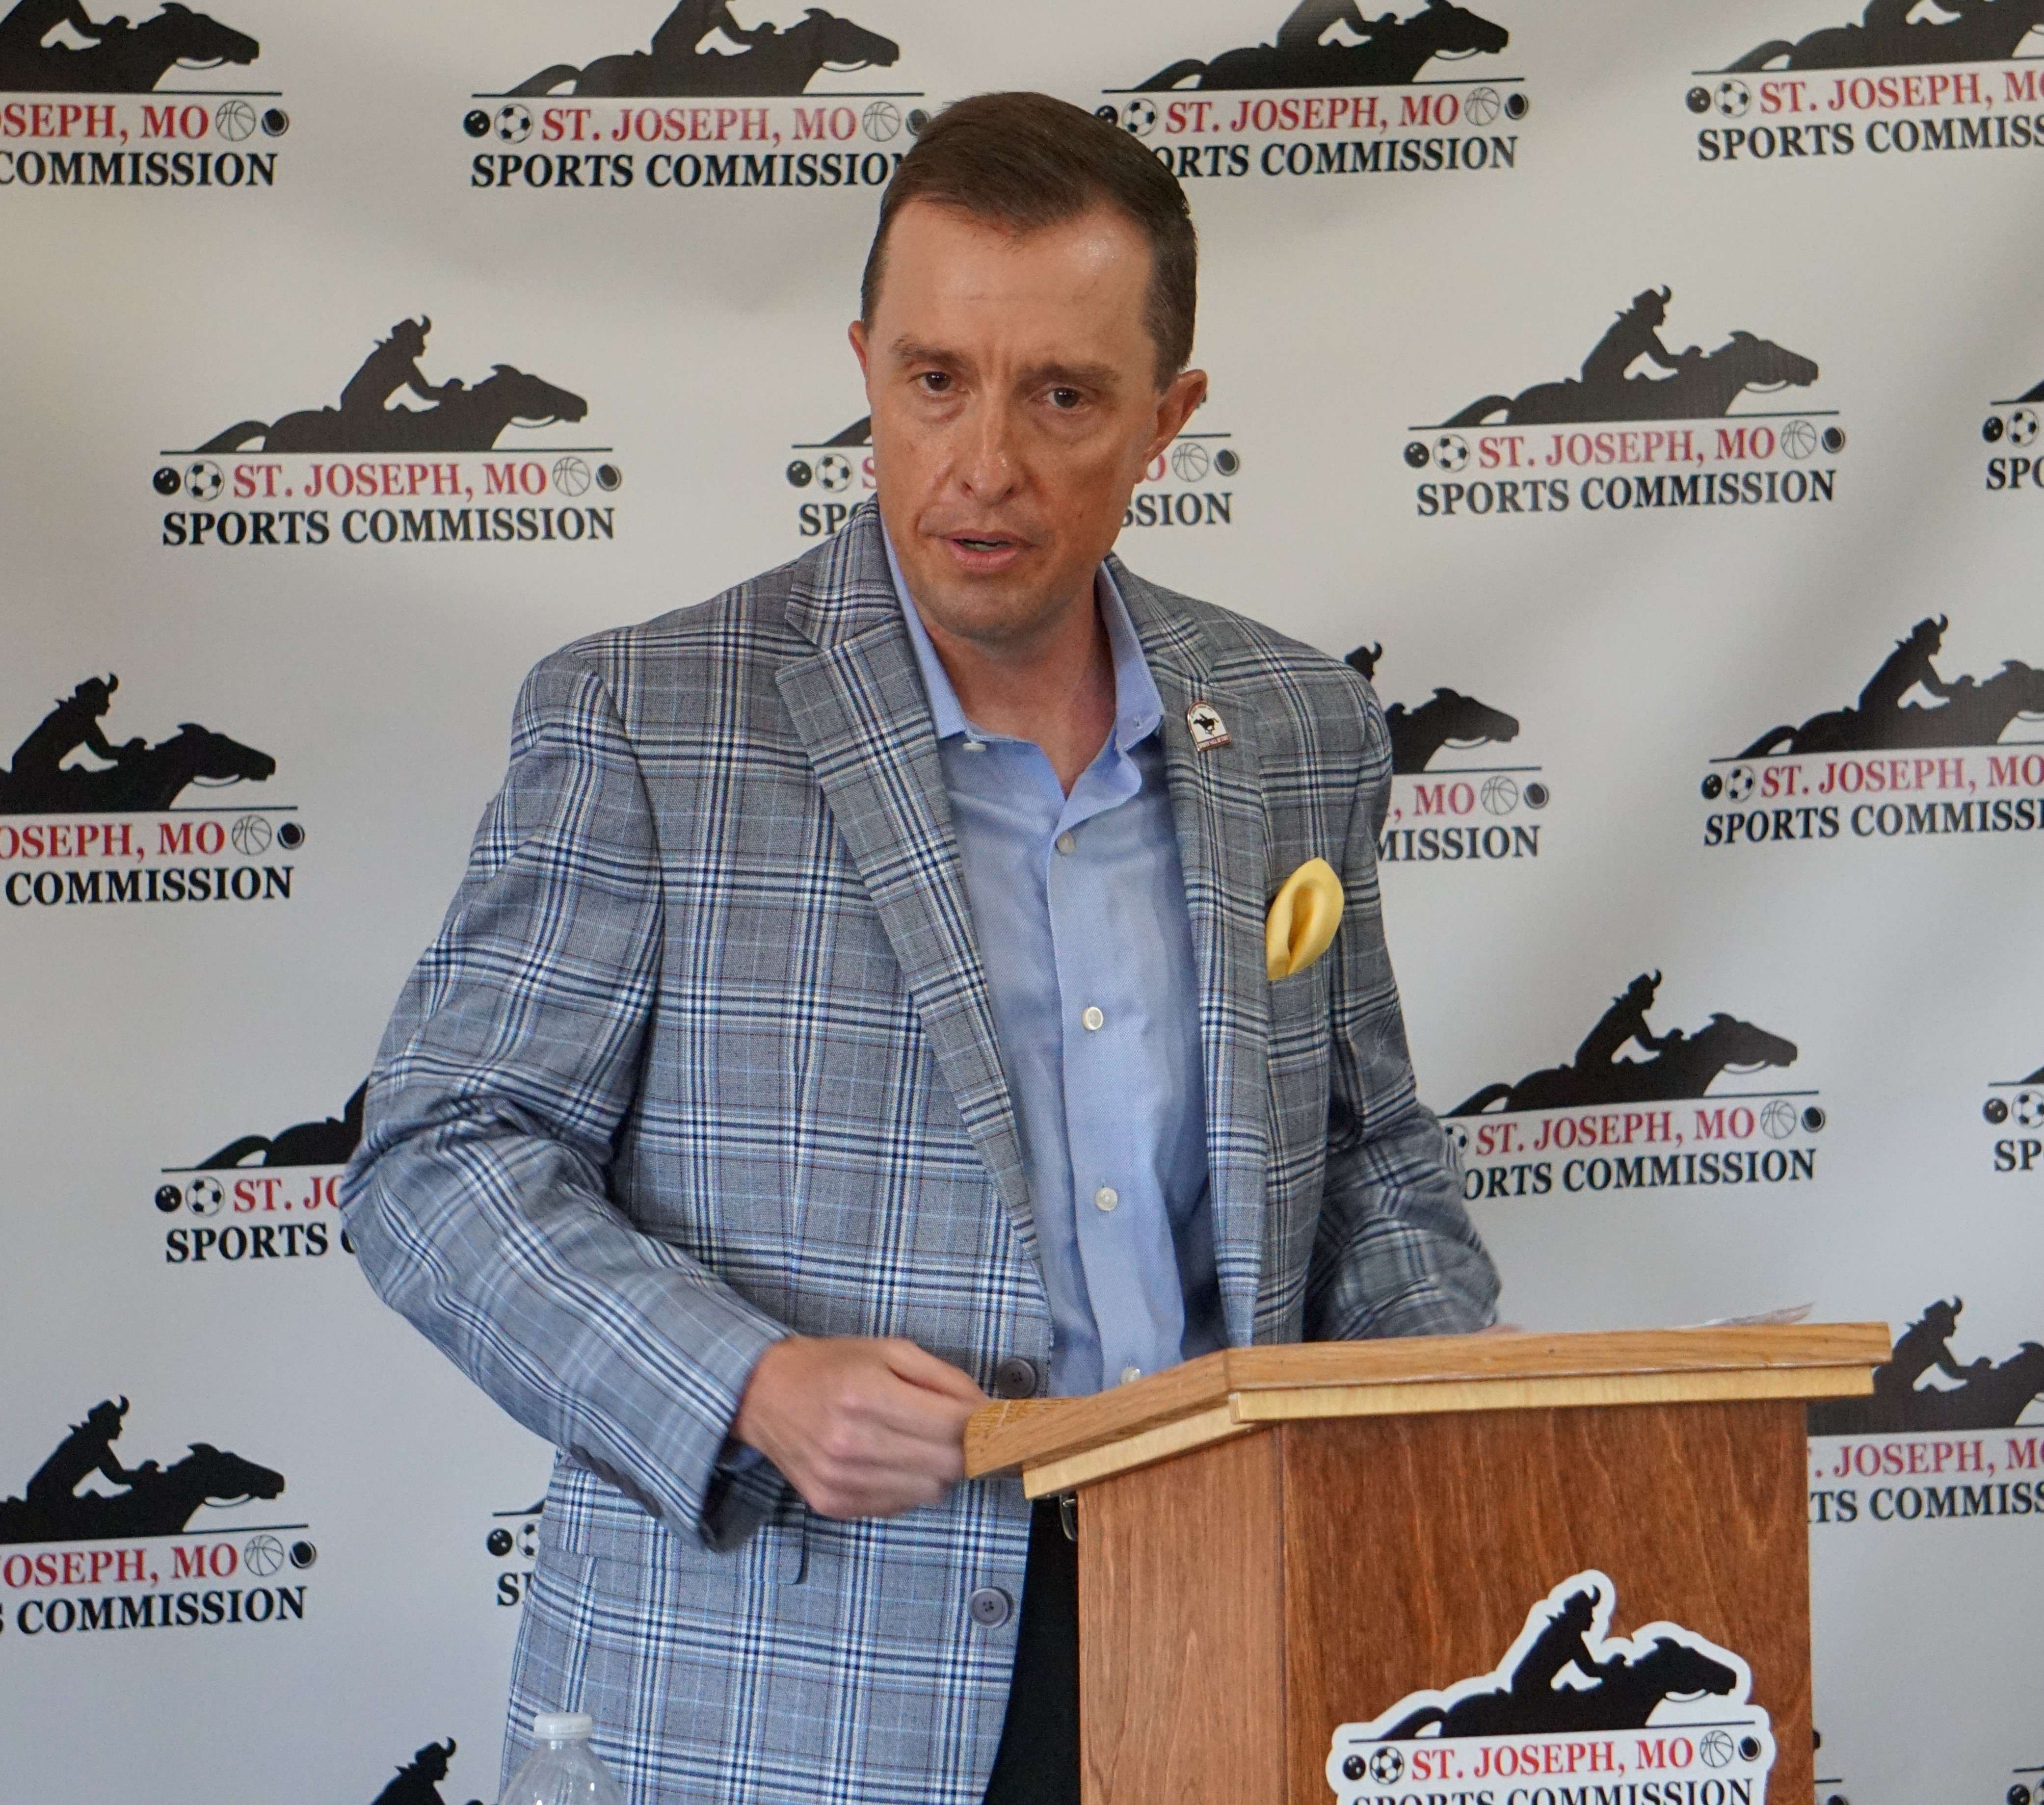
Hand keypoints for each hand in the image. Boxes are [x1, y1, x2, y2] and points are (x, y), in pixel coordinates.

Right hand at [733, 1335, 987, 1519]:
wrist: (764, 1394)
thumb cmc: (833, 1367)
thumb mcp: (891, 1351)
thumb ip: (945, 1380)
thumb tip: (991, 1412)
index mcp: (866, 1394)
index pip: (954, 1426)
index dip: (987, 1426)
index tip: (1004, 1424)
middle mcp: (851, 1442)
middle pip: (948, 1464)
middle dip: (967, 1449)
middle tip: (965, 1432)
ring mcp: (841, 1480)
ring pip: (930, 1491)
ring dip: (938, 1469)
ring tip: (919, 1441)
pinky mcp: (834, 1505)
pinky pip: (900, 1505)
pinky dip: (909, 1485)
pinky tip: (892, 1459)